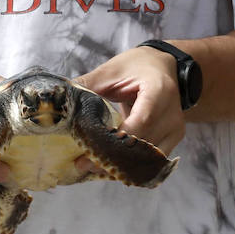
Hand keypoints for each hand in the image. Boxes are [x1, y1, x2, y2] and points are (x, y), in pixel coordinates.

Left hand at [74, 46, 185, 173]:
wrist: (163, 67)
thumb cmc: (136, 66)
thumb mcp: (111, 70)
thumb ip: (87, 85)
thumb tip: (59, 97)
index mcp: (159, 92)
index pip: (140, 123)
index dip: (116, 139)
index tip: (90, 148)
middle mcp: (172, 115)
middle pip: (144, 145)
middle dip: (114, 157)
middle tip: (83, 164)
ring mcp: (175, 130)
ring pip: (149, 158)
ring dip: (122, 166)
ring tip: (92, 168)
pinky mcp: (172, 139)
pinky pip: (153, 160)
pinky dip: (132, 165)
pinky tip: (110, 167)